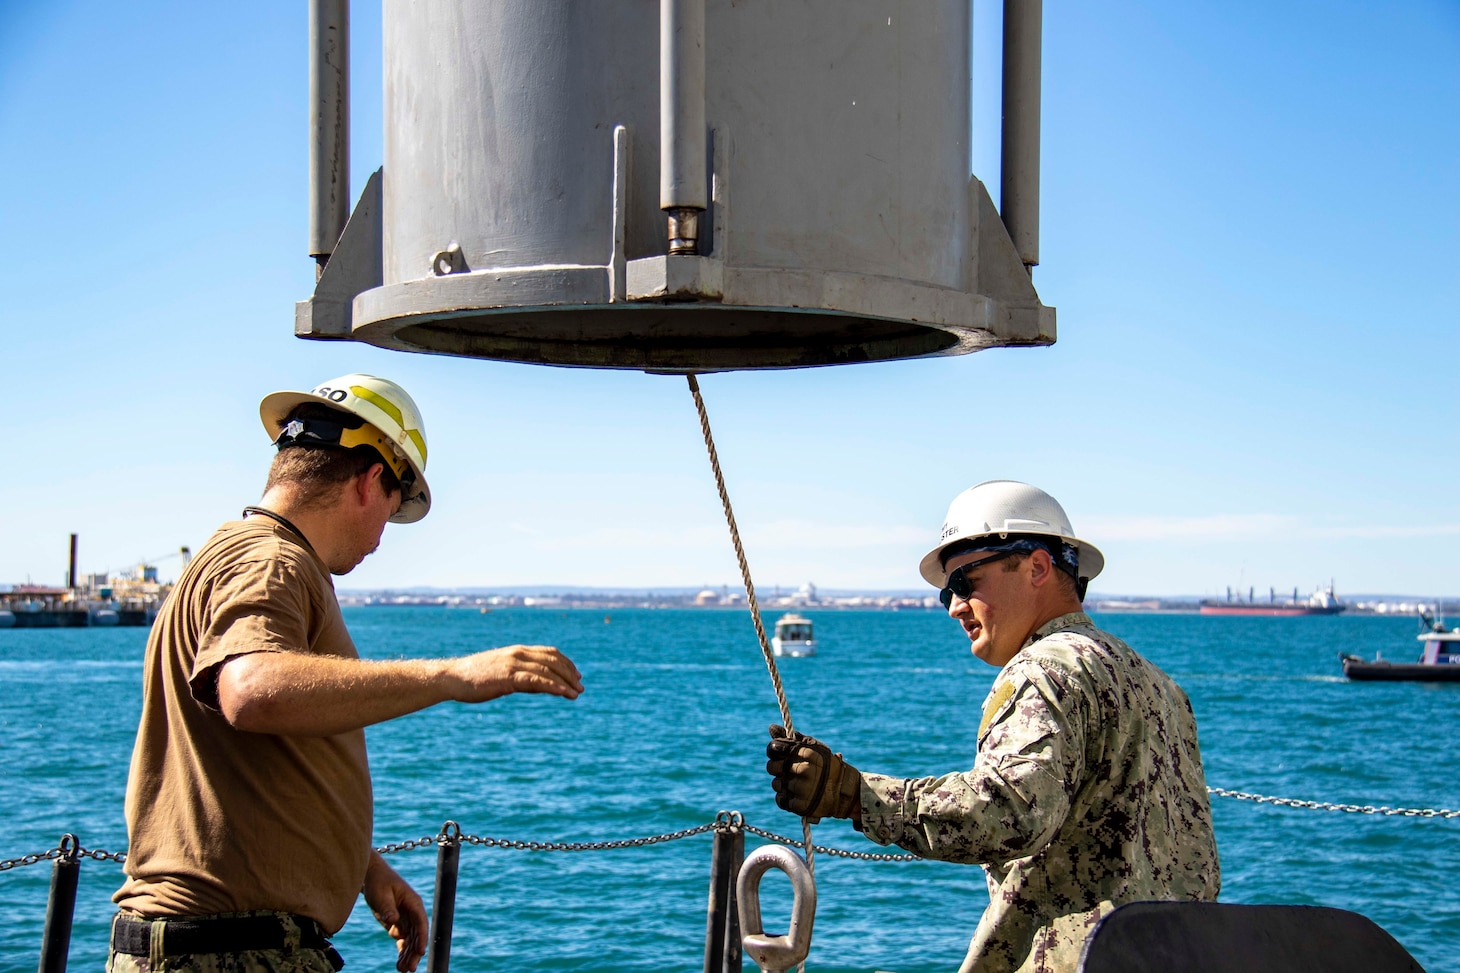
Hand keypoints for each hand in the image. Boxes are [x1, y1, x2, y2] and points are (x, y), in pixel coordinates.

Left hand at [363, 852, 427, 971]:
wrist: (371, 877)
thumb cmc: (378, 882)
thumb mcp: (381, 894)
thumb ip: (388, 907)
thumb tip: (393, 921)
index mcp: (413, 903)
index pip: (421, 923)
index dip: (422, 938)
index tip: (421, 952)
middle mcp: (413, 913)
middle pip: (417, 935)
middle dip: (415, 952)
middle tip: (410, 969)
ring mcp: (406, 920)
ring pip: (411, 941)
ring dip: (408, 955)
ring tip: (403, 970)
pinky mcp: (397, 925)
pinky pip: (402, 941)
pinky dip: (402, 952)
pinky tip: (399, 965)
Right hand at [448, 645, 583, 701]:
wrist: (453, 677)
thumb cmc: (475, 677)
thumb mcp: (502, 672)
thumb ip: (520, 675)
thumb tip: (537, 685)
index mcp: (518, 651)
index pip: (549, 652)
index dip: (566, 663)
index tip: (576, 674)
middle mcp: (518, 654)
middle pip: (553, 661)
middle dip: (569, 673)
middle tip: (580, 686)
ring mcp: (513, 664)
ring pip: (548, 670)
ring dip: (565, 682)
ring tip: (576, 693)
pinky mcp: (508, 677)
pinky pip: (536, 680)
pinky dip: (553, 686)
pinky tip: (563, 693)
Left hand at [765, 724, 860, 821]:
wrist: (845, 792)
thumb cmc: (827, 767)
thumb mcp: (814, 749)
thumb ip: (792, 740)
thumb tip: (771, 727)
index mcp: (808, 753)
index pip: (775, 747)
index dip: (774, 749)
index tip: (778, 752)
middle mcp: (805, 770)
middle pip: (771, 767)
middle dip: (776, 768)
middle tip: (787, 770)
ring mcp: (803, 788)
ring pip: (776, 784)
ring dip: (782, 784)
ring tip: (796, 783)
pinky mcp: (801, 805)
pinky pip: (780, 800)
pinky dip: (785, 798)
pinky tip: (795, 794)